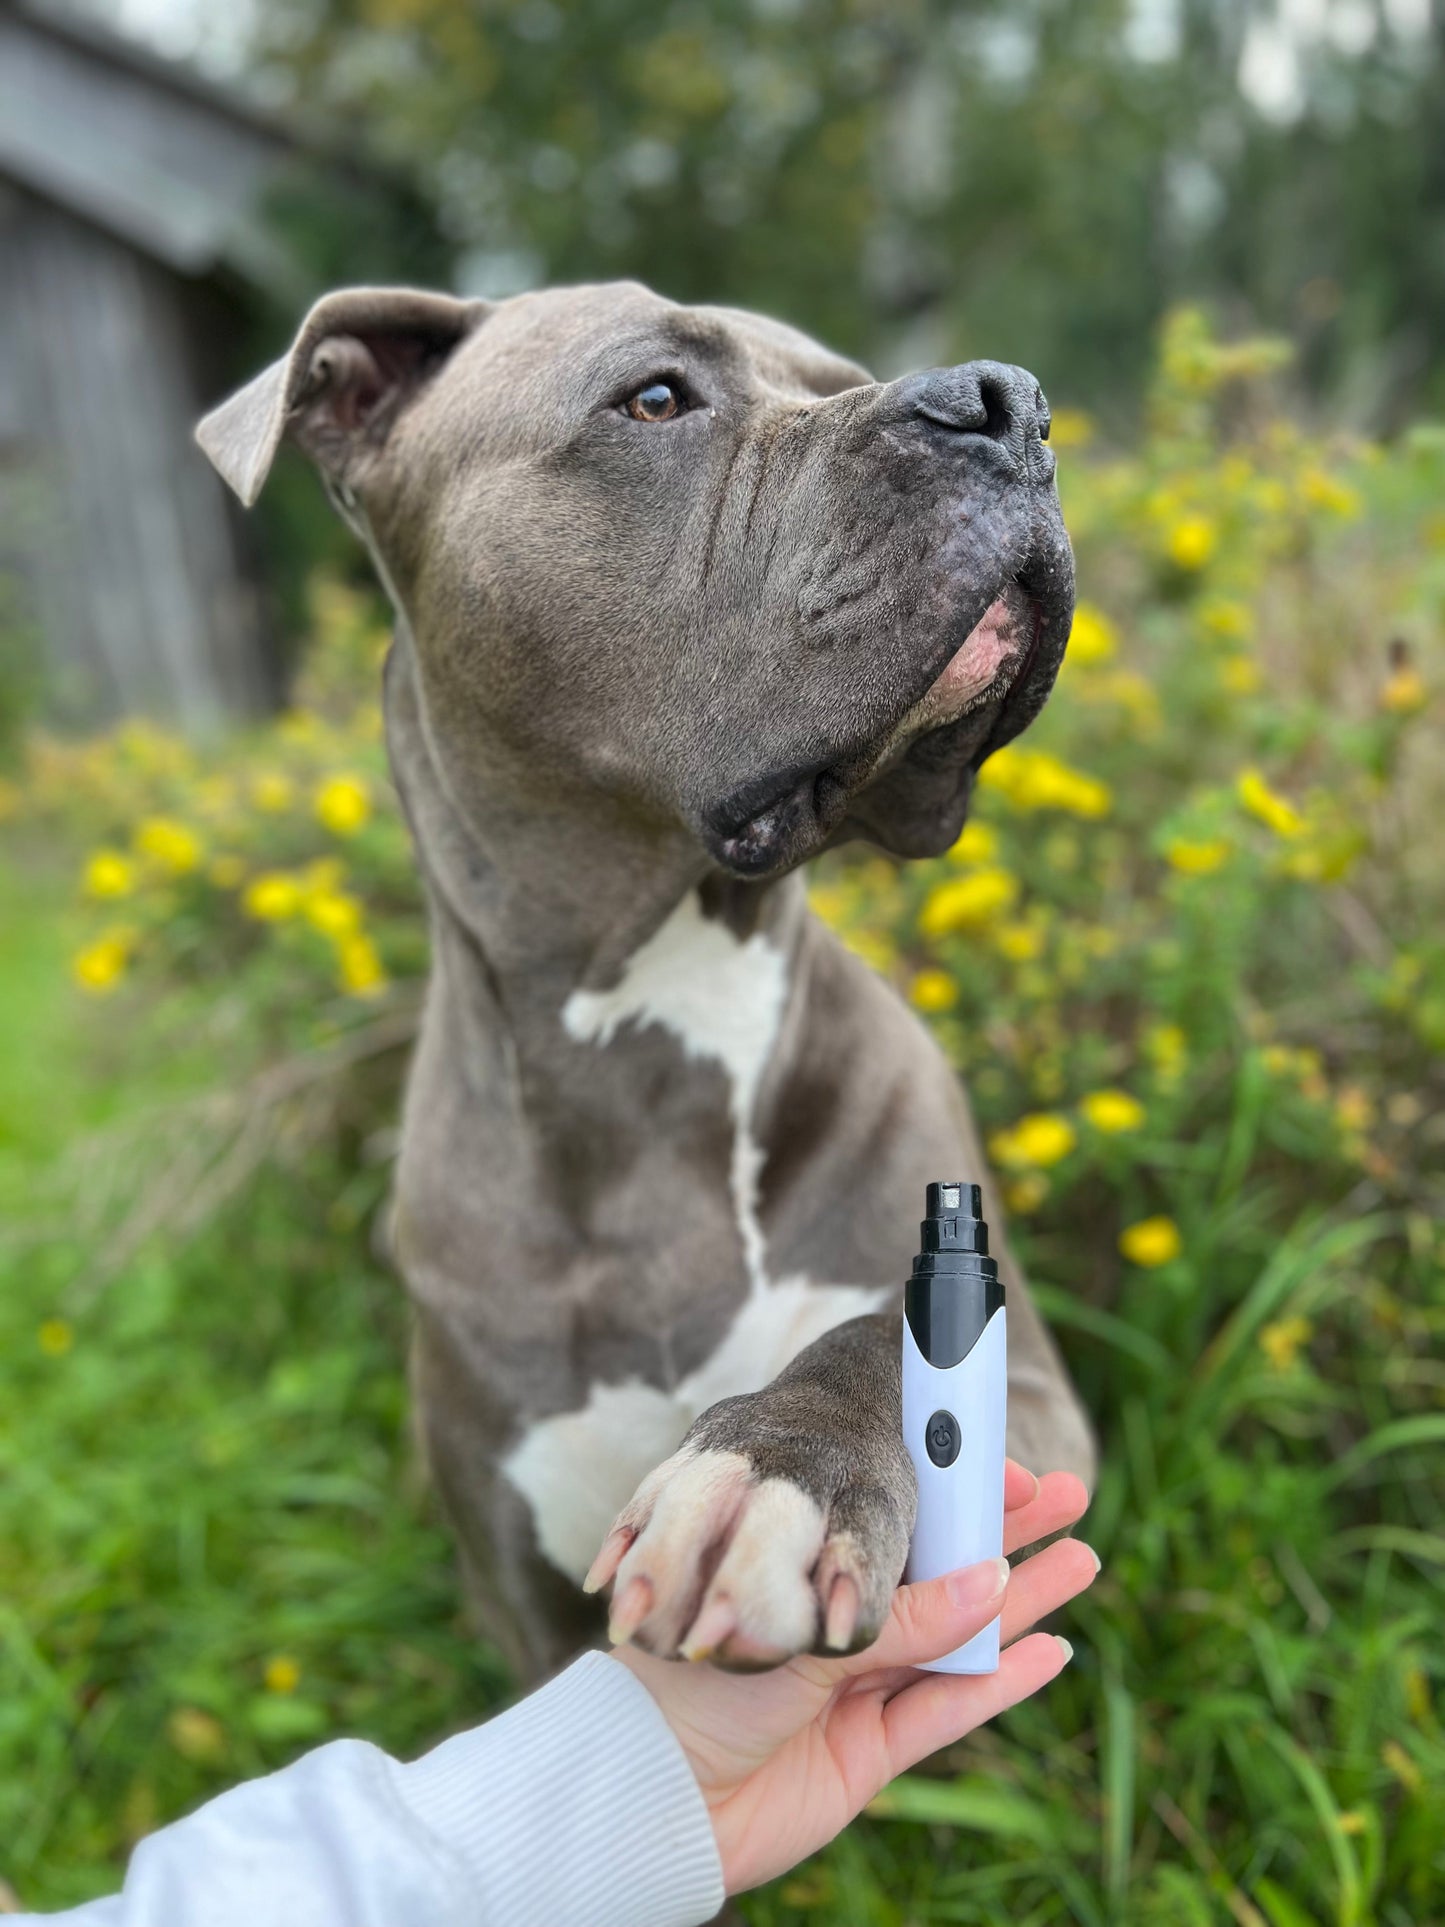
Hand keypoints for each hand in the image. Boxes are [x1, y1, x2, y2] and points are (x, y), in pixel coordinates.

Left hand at [612, 1462, 1093, 1895]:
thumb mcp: (794, 1626)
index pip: (887, 1515)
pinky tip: (1051, 1652)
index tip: (1003, 1461)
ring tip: (1084, 1559)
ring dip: (1020, 1601)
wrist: (647, 1797)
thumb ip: (897, 1614)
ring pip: (954, 1634)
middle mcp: (828, 1621)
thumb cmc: (687, 1684)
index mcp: (794, 1569)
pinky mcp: (867, 1752)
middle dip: (1002, 1532)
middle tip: (1069, 1495)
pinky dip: (1000, 1682)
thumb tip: (992, 1579)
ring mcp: (851, 1687)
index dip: (948, 1489)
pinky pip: (947, 1709)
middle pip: (933, 1568)